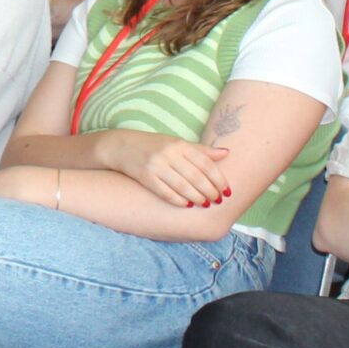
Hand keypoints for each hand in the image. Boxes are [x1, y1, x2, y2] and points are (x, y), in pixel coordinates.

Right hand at [96, 129, 231, 207]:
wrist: (121, 146)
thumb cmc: (153, 145)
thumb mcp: (176, 143)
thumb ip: (200, 150)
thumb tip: (227, 153)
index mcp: (179, 144)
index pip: (205, 163)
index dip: (219, 179)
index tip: (227, 190)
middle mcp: (169, 154)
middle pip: (196, 176)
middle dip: (210, 191)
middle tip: (218, 200)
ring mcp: (156, 165)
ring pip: (183, 186)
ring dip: (198, 197)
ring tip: (206, 204)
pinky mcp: (145, 177)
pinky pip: (166, 192)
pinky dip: (179, 200)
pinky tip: (188, 204)